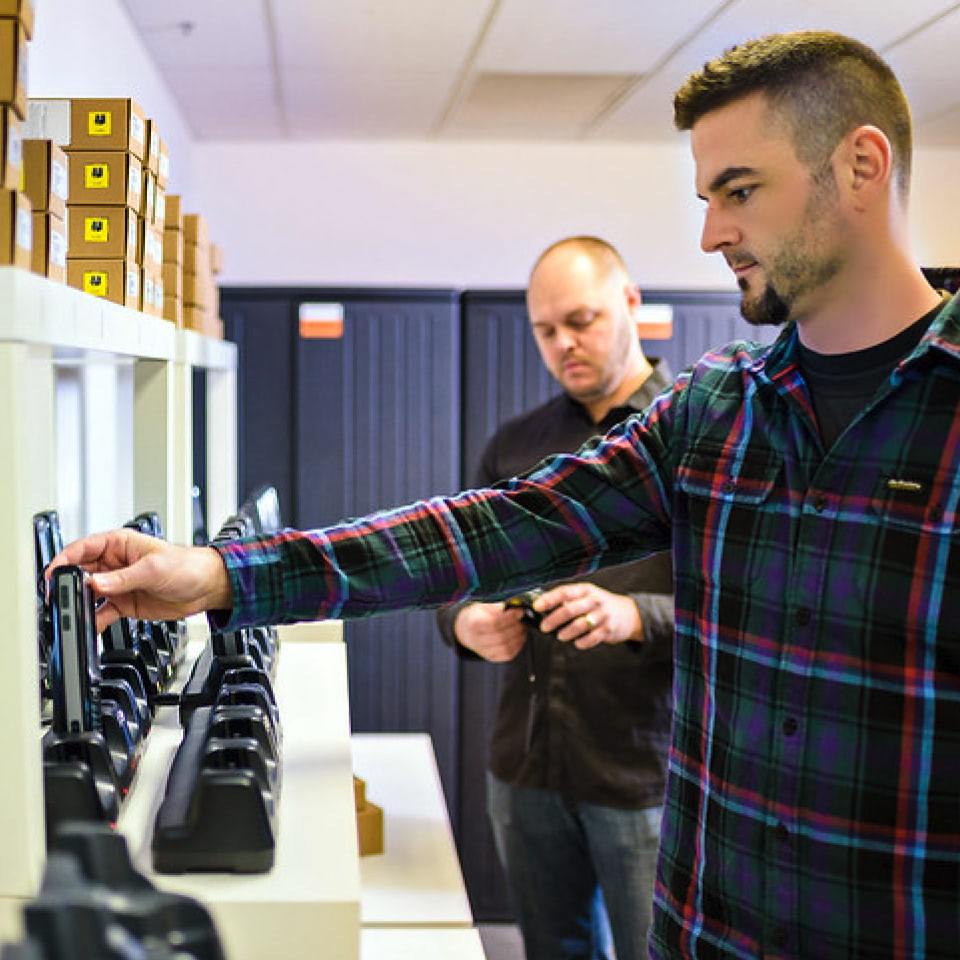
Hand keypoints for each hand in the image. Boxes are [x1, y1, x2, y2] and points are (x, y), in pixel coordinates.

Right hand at [47, 528, 232, 633]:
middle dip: (67, 585)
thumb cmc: (187, 566)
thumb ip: (123, 578)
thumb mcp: (153, 569)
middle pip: (80, 573)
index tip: (53, 574)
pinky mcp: (124, 603)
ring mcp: (118, 585)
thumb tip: (96, 583)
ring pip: (88, 594)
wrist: (207, 587)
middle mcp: (114, 564)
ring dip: (78, 604)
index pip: (83, 549)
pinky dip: (93, 621)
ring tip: (70, 615)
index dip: (65, 560)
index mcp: (120, 545)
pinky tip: (89, 627)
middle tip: (58, 598)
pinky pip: (101, 613)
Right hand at [453, 601, 526, 661]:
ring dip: (518, 637)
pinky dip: (518, 646)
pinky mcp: (491, 658)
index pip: (494, 622)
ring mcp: (483, 651)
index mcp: (473, 624)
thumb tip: (515, 607)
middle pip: (501, 636)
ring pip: (505, 647)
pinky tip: (520, 637)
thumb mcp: (483, 606)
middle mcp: (476, 640)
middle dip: (516, 627)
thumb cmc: (478, 616)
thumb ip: (498, 606)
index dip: (509, 617)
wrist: (467, 630)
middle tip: (523, 619)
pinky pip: (508, 655)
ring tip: (523, 627)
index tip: (519, 611)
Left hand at [533, 583, 642, 649]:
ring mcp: (602, 615)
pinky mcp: (608, 629)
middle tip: (544, 627)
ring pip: (579, 625)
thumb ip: (569, 600)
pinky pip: (590, 639)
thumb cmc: (599, 605)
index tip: (537, 607)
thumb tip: (544, 607)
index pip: (564, 592)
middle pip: (569, 610)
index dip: (548, 599)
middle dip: (553, 620)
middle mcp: (594, 600)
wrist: (628, 614)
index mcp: (586, 589)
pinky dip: (581, 642)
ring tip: (560, 636)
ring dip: (566, 633)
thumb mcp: (586, 595)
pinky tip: (577, 642)